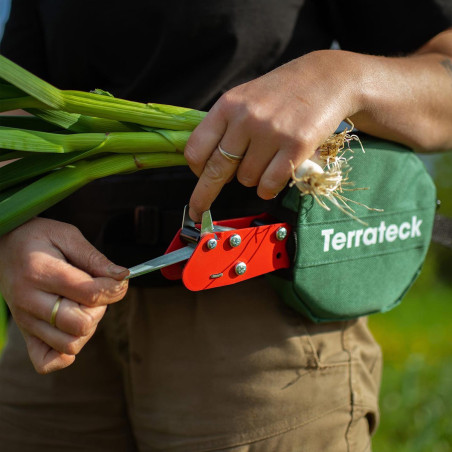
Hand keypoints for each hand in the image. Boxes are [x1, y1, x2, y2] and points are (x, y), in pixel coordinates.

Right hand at [0, 218, 128, 373]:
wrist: (5, 247)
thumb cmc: (40, 239)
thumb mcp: (68, 235)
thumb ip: (94, 258)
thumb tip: (122, 276)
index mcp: (40, 272)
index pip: (90, 294)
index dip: (115, 288)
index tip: (120, 279)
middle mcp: (29, 301)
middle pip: (81, 324)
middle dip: (101, 309)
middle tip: (96, 291)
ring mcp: (25, 321)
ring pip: (70, 345)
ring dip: (88, 328)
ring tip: (83, 306)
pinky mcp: (25, 334)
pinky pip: (47, 362)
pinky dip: (66, 354)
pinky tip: (72, 330)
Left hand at [184, 50, 361, 219]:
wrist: (326, 78)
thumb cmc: (283, 91)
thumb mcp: (246, 97)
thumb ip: (226, 125)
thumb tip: (209, 164)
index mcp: (228, 105)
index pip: (197, 147)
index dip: (196, 168)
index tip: (199, 178)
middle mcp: (246, 118)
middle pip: (217, 169)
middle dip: (204, 195)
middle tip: (197, 210)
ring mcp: (271, 133)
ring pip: (246, 179)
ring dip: (253, 179)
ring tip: (267, 160)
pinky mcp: (296, 147)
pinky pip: (269, 184)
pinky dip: (268, 189)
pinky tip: (274, 178)